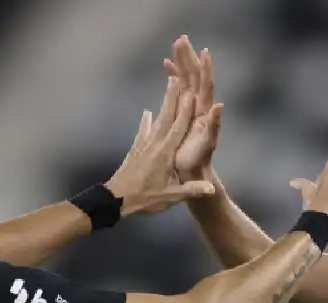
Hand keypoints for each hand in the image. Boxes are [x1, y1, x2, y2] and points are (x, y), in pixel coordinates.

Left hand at [105, 76, 213, 215]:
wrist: (115, 201)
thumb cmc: (144, 199)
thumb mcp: (170, 197)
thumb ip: (191, 190)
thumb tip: (211, 189)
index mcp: (166, 154)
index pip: (178, 128)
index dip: (185, 110)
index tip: (190, 92)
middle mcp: (155, 145)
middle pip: (167, 116)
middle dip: (173, 97)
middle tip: (178, 76)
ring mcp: (144, 146)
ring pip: (156, 120)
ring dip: (164, 103)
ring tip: (168, 85)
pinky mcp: (136, 150)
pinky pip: (143, 131)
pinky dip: (146, 121)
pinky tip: (147, 112)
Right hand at [163, 35, 222, 179]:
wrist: (192, 170)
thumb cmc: (199, 160)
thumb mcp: (207, 144)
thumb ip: (214, 125)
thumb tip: (220, 105)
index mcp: (205, 111)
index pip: (206, 85)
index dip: (205, 69)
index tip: (204, 51)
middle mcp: (200, 105)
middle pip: (195, 76)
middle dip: (189, 58)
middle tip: (182, 39)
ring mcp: (190, 106)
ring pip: (187, 79)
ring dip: (182, 61)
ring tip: (176, 44)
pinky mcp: (181, 110)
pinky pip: (178, 87)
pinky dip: (173, 74)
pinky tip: (166, 63)